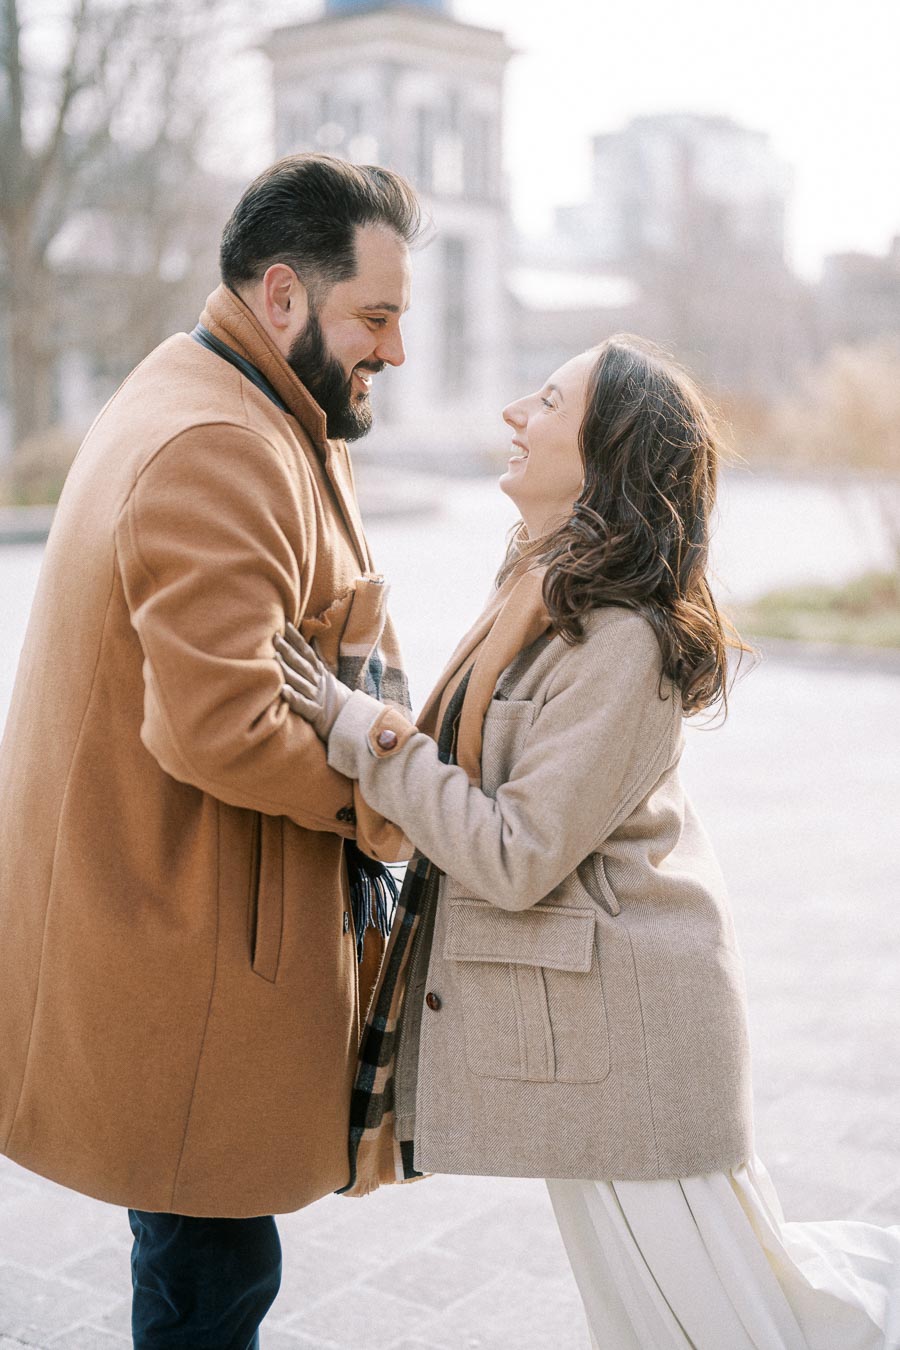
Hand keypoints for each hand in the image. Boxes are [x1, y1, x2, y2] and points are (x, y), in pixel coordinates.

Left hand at [274, 623, 350, 740]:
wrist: (350, 723)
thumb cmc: (334, 700)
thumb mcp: (327, 679)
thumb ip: (316, 663)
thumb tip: (311, 643)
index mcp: (321, 673)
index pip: (307, 652)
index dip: (297, 639)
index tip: (286, 625)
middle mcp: (318, 682)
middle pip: (302, 664)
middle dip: (288, 650)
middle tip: (274, 637)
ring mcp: (317, 697)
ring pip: (300, 680)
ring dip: (287, 669)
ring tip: (275, 658)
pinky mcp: (315, 713)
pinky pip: (303, 704)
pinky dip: (294, 697)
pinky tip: (283, 691)